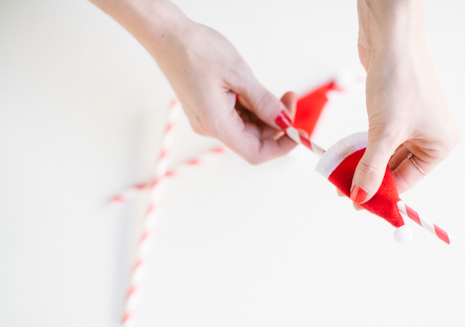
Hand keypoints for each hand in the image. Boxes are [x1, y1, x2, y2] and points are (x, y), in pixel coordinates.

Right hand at [90, 0, 296, 163]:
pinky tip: (256, 91)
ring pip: (247, 128)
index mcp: (216, 124)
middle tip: (289, 98)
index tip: (297, 133)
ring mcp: (208, 119)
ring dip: (265, 115)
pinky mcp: (208, 109)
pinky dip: (252, 108)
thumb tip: (283, 122)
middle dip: (276, 124)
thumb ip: (263, 102)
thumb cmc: (196, 50)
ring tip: (275, 92)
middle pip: (253, 140)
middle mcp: (210, 127)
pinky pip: (236, 117)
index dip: (280, 147)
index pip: (255, 152)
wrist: (167, 36)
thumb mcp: (238, 74)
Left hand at [350, 0, 459, 204]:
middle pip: (395, 169)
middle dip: (369, 179)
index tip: (358, 203)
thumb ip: (372, 168)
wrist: (391, 38)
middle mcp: (429, 135)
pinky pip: (377, 139)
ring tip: (340, 177)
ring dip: (363, 165)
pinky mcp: (394, 112)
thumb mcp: (385, 132)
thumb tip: (361, 196)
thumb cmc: (399, 81)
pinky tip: (346, 158)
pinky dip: (362, 148)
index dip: (381, 194)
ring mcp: (411, 123)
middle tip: (345, 191)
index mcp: (439, 144)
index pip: (407, 181)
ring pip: (384, 155)